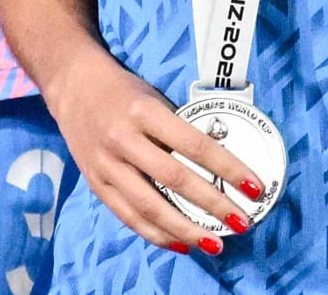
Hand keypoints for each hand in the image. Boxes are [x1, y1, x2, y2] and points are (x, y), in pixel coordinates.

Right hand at [46, 50, 260, 255]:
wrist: (73, 84)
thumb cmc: (124, 90)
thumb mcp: (154, 98)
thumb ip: (178, 128)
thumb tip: (218, 161)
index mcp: (146, 112)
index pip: (196, 145)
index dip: (228, 168)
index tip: (254, 185)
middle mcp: (124, 140)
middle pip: (175, 180)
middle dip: (212, 204)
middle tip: (241, 221)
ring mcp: (106, 165)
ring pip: (149, 206)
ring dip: (185, 229)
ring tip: (213, 243)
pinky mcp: (95, 183)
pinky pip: (127, 215)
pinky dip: (154, 233)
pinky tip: (178, 243)